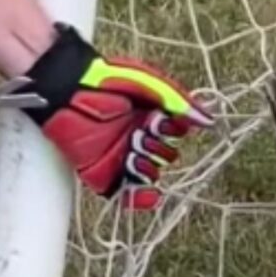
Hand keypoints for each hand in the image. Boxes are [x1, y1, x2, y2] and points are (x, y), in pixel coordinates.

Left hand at [18, 23, 212, 209]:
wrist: (66, 86)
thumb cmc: (106, 78)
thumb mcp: (150, 84)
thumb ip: (180, 102)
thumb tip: (208, 122)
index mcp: (153, 118)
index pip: (176, 135)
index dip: (173, 131)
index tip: (163, 121)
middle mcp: (139, 139)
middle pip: (166, 157)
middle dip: (158, 148)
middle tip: (143, 133)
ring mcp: (121, 157)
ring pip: (150, 174)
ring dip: (148, 167)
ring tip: (134, 151)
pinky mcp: (101, 172)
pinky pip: (126, 193)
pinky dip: (139, 198)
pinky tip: (148, 194)